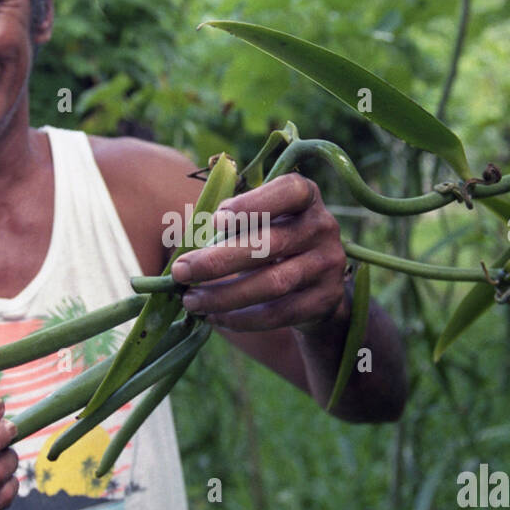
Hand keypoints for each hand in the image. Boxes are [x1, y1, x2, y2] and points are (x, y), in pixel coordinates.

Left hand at [169, 173, 348, 332]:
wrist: (316, 284)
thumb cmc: (273, 240)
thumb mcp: (259, 223)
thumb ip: (231, 226)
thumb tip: (186, 250)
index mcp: (306, 196)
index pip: (288, 191)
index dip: (252, 204)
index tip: (216, 221)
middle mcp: (322, 226)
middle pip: (270, 244)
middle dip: (219, 260)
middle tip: (180, 271)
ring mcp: (328, 264)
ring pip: (273, 283)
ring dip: (225, 295)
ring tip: (191, 301)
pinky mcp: (325, 300)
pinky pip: (279, 313)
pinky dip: (242, 318)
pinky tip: (215, 318)